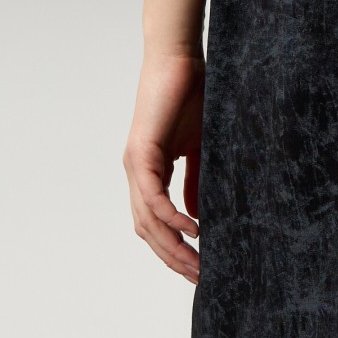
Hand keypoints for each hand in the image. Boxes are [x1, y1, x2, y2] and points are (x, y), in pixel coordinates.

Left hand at [124, 48, 203, 282]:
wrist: (180, 59)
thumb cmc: (192, 96)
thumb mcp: (201, 147)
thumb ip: (196, 181)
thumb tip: (197, 216)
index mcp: (149, 172)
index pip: (155, 223)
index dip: (173, 249)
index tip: (197, 269)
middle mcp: (137, 173)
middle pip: (148, 231)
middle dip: (173, 258)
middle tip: (199, 278)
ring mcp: (136, 164)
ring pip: (147, 220)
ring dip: (171, 246)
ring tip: (196, 265)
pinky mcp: (141, 152)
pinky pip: (153, 196)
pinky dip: (170, 217)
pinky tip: (192, 230)